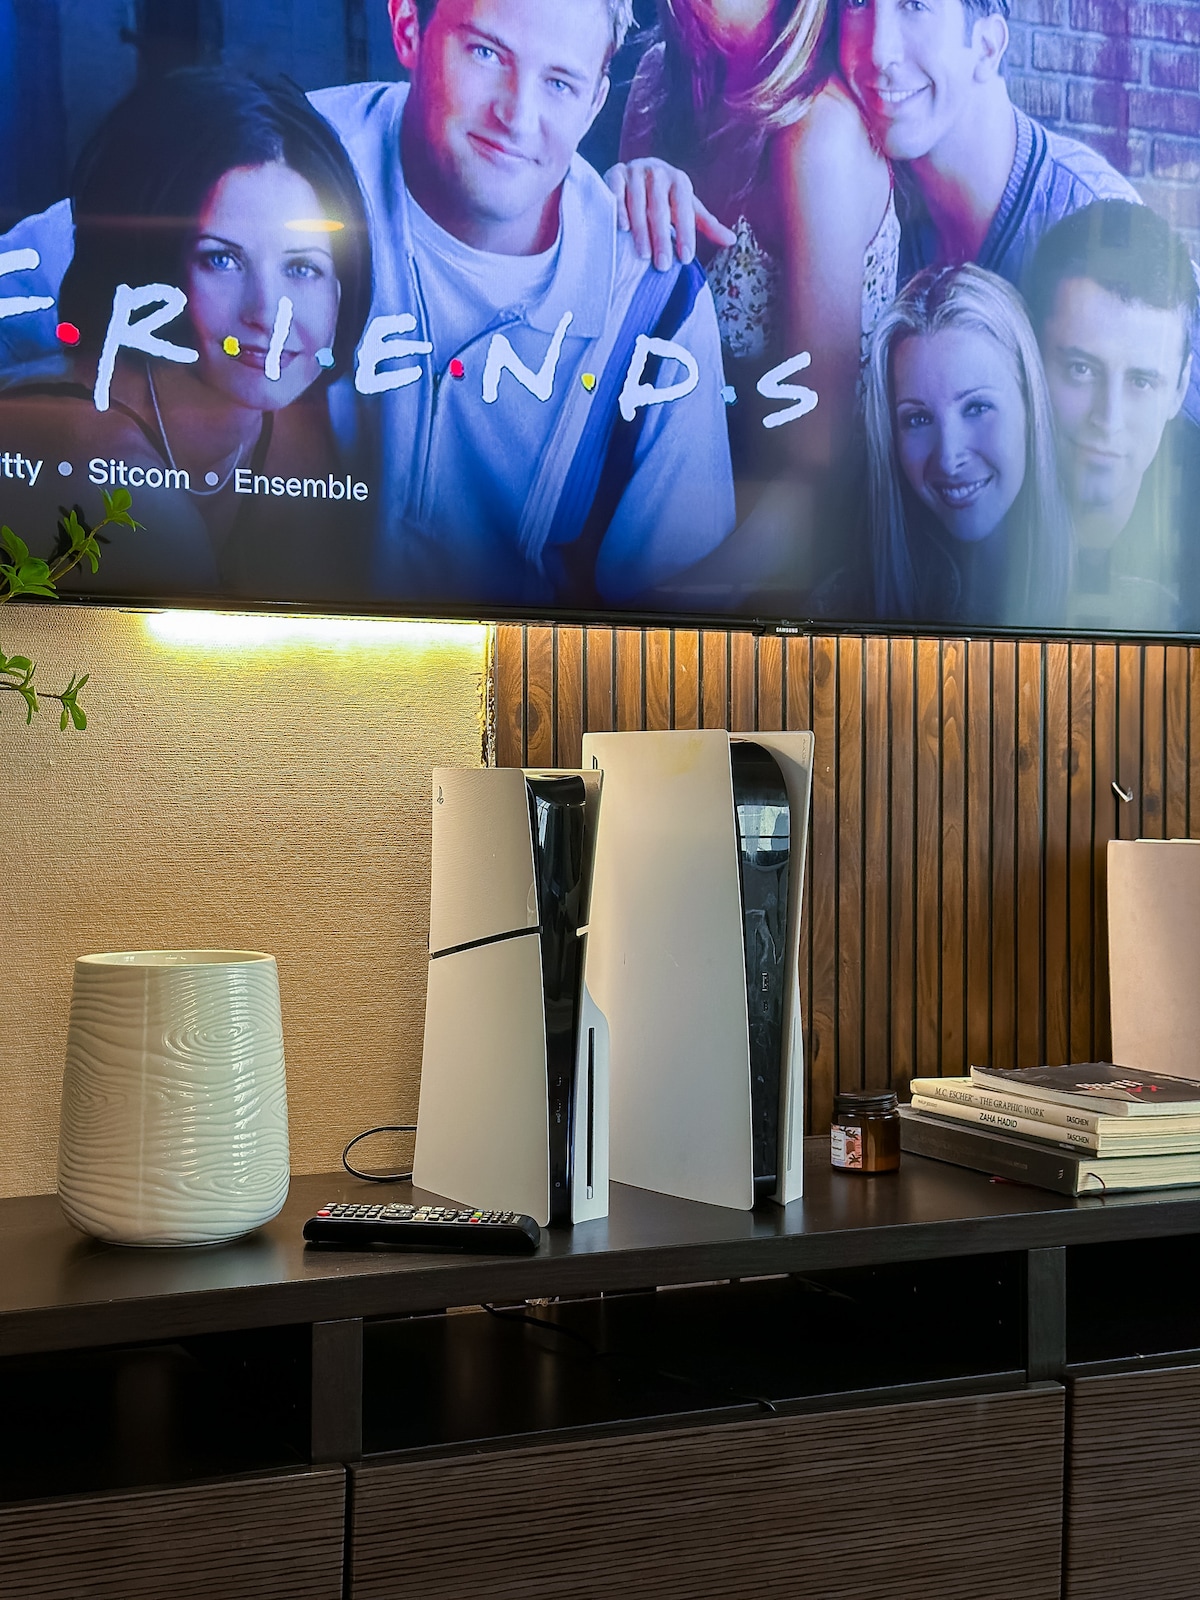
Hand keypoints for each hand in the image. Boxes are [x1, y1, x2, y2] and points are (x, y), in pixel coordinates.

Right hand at [605, 158, 736, 271]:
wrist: (636, 172)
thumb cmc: (666, 197)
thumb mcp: (687, 208)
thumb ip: (707, 224)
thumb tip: (732, 240)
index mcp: (678, 180)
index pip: (684, 208)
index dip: (686, 234)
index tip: (686, 259)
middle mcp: (657, 172)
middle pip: (659, 209)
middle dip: (661, 239)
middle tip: (663, 266)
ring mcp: (634, 171)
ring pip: (637, 203)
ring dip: (640, 230)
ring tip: (643, 256)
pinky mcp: (615, 173)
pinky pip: (616, 191)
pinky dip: (618, 209)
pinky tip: (622, 229)